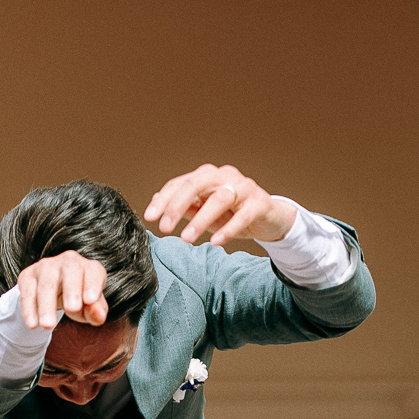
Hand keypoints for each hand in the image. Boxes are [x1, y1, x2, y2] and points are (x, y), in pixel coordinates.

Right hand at [17, 251, 109, 329]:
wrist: (53, 293)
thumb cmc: (78, 300)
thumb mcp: (90, 308)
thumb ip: (97, 312)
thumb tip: (99, 316)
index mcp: (89, 268)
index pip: (93, 272)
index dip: (93, 284)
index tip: (90, 300)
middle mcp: (68, 261)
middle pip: (70, 270)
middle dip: (71, 290)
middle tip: (72, 309)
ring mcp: (46, 266)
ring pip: (46, 283)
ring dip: (47, 305)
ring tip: (48, 325)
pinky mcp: (28, 275)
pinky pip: (27, 291)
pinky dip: (29, 309)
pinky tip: (32, 324)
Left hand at [144, 165, 296, 247]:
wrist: (269, 218)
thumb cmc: (233, 213)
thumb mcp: (204, 210)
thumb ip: (184, 206)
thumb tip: (156, 201)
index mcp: (207, 176)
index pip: (180, 183)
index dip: (163, 200)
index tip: (150, 218)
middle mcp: (224, 176)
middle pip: (196, 184)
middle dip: (177, 206)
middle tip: (165, 228)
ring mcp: (244, 187)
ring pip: (219, 198)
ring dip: (201, 220)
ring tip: (187, 238)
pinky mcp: (260, 202)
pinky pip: (243, 215)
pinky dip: (228, 229)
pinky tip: (216, 242)